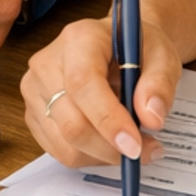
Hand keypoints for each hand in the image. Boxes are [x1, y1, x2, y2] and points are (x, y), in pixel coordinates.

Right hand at [20, 8, 178, 169]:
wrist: (118, 48)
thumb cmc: (137, 50)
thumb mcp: (162, 57)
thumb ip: (159, 85)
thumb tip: (151, 118)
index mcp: (79, 39)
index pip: (83, 84)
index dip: (108, 120)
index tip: (134, 145)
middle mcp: (47, 63)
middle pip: (72, 122)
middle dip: (111, 148)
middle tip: (146, 151)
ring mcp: (35, 90)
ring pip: (65, 144)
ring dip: (103, 155)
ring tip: (131, 144)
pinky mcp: (33, 114)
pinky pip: (60, 151)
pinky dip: (90, 156)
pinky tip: (108, 141)